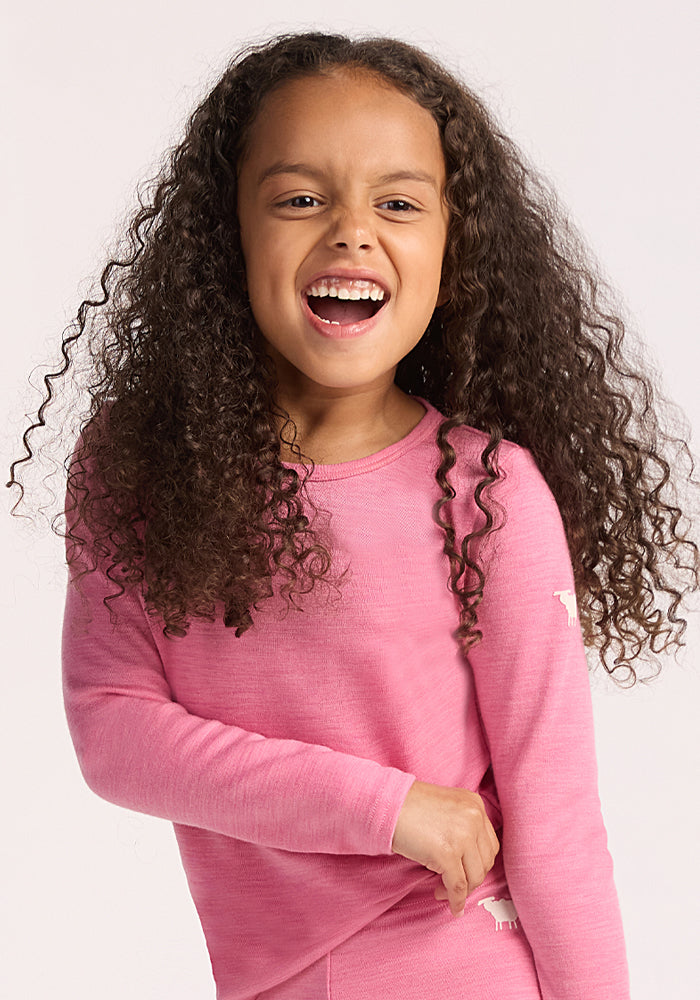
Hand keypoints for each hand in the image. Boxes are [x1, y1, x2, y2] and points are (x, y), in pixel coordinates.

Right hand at [391, 780, 499, 917]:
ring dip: (462, 890)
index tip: (466, 872)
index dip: (478, 863)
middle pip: (485, 861)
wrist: (386, 803)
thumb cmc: (409, 806)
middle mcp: (474, 818)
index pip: (488, 844)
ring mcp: (462, 835)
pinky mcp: (447, 853)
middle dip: (472, 878)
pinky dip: (456, 900)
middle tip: (454, 884)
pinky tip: (450, 905)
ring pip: (475, 876)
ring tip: (443, 890)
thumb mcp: (447, 807)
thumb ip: (462, 825)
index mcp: (475, 804)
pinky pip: (458, 886)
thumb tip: (468, 860)